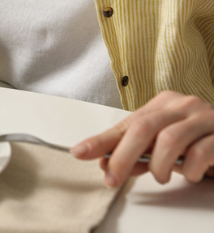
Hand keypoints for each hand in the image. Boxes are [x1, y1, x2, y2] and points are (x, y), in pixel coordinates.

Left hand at [71, 91, 213, 186]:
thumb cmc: (197, 143)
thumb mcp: (162, 146)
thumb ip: (136, 153)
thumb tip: (105, 163)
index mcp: (164, 104)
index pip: (127, 123)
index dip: (103, 140)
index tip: (80, 152)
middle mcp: (183, 105)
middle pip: (143, 128)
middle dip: (123, 156)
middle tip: (113, 177)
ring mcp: (205, 117)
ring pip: (169, 140)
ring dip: (159, 166)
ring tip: (161, 176)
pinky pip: (199, 153)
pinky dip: (189, 170)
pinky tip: (190, 174)